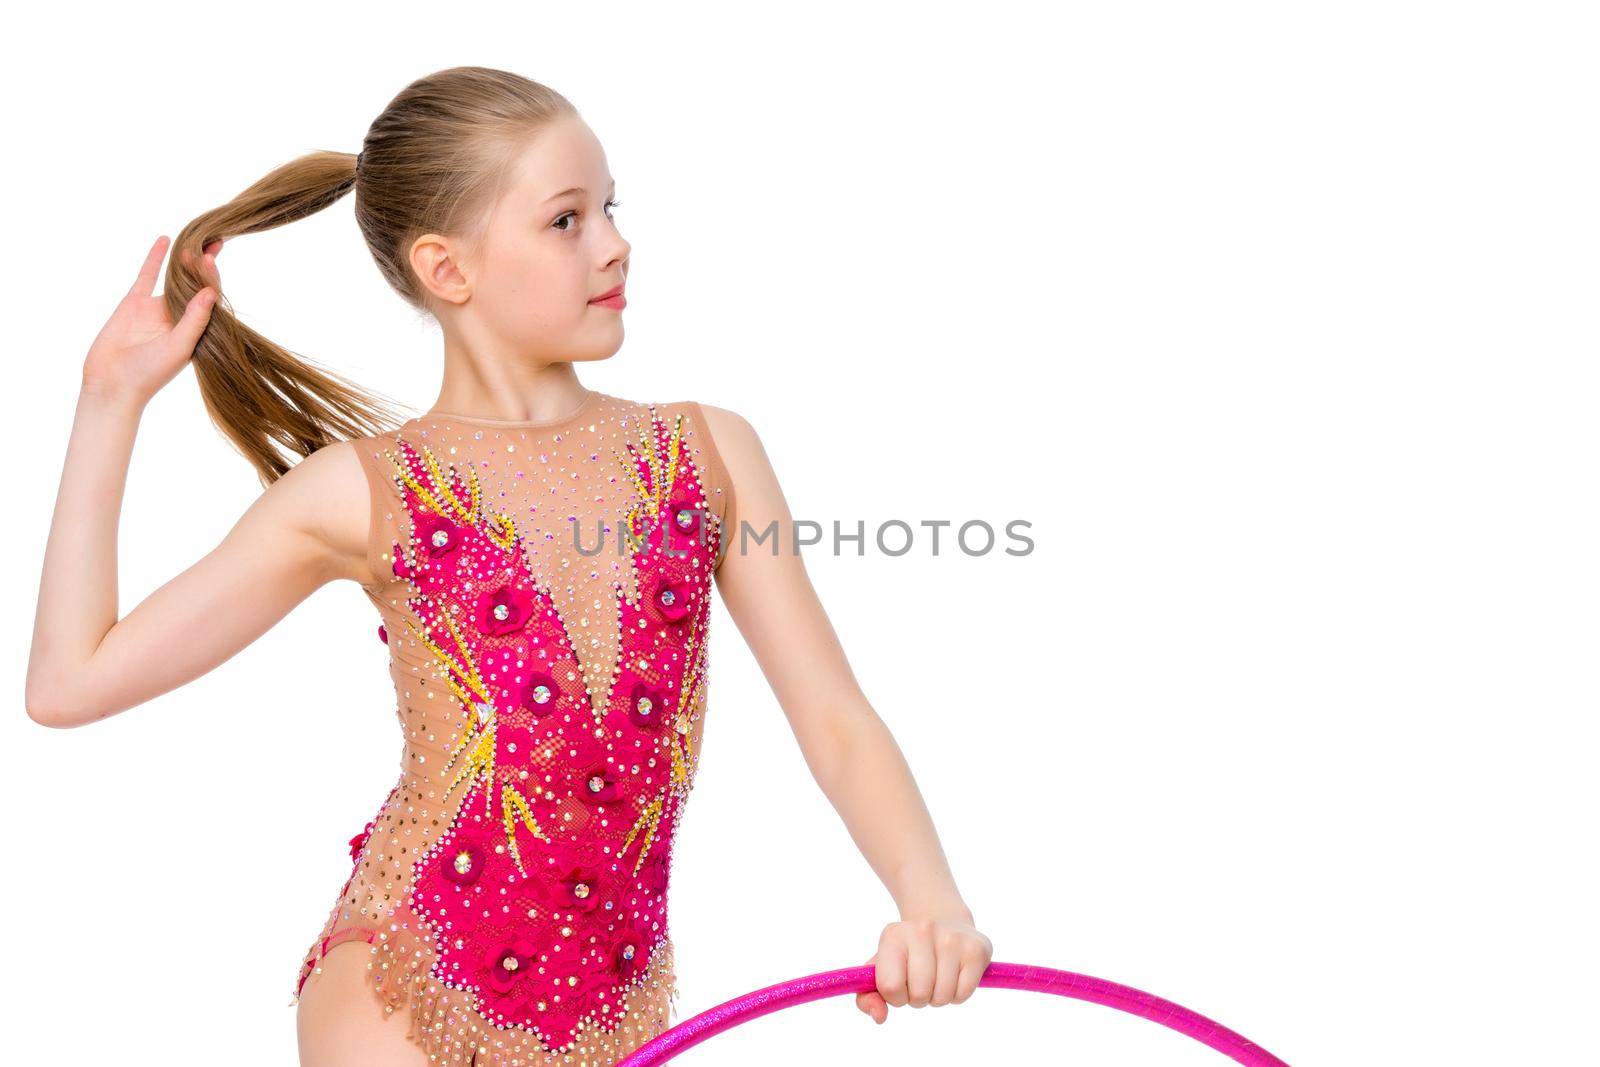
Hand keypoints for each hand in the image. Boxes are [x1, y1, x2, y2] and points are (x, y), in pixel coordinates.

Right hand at [81, 234, 222, 407]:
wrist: (112, 383)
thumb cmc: (150, 373)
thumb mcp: (179, 346)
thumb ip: (195, 319)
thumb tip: (212, 292)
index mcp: (196, 330)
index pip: (209, 300)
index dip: (212, 279)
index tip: (212, 260)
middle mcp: (179, 318)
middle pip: (196, 285)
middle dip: (206, 266)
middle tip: (217, 242)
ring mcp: (156, 309)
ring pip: (174, 277)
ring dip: (185, 260)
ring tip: (198, 239)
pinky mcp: (134, 303)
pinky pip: (147, 276)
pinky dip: (155, 258)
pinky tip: (166, 240)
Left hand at [856, 914, 992, 1023]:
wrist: (943, 921)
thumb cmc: (908, 955)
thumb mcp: (881, 970)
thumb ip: (868, 997)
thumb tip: (879, 1017)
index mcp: (894, 935)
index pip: (890, 987)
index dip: (896, 996)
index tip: (901, 985)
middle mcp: (922, 930)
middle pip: (919, 994)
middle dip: (919, 998)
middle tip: (922, 980)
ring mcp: (951, 938)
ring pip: (942, 997)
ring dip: (938, 997)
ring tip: (938, 976)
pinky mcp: (976, 949)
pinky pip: (963, 994)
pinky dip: (957, 995)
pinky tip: (955, 974)